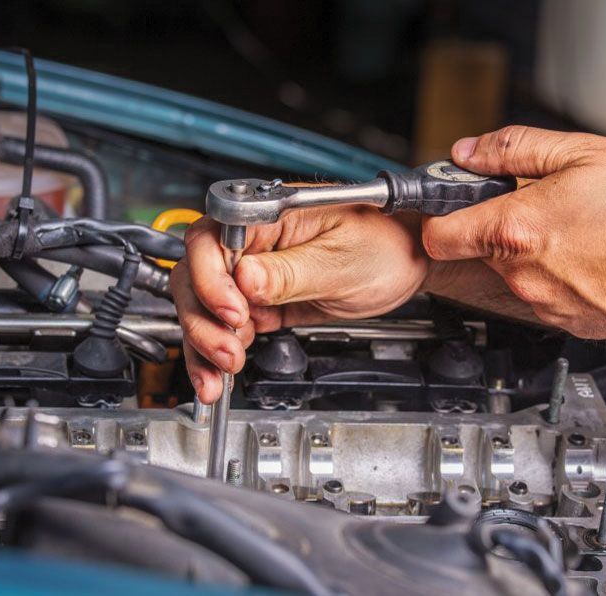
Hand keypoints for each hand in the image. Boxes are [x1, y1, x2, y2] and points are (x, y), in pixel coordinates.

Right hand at [170, 206, 428, 402]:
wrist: (409, 262)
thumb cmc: (387, 243)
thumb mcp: (342, 260)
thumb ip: (291, 272)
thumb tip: (246, 279)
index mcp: (269, 215)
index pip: (211, 240)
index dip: (213, 279)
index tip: (235, 311)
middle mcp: (253, 241)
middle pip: (196, 276)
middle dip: (204, 320)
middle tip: (228, 350)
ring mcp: (253, 273)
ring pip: (204, 307)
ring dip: (204, 344)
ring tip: (220, 376)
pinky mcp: (261, 300)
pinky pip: (227, 326)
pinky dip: (218, 353)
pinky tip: (219, 375)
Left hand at [422, 126, 605, 339]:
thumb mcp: (583, 153)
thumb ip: (514, 151)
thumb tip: (470, 152)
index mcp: (517, 229)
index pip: (438, 235)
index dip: (438, 216)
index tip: (449, 205)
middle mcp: (525, 276)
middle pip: (481, 252)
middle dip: (501, 228)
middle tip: (544, 205)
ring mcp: (548, 305)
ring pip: (516, 276)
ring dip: (533, 253)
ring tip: (582, 231)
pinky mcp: (571, 324)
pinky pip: (547, 297)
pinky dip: (559, 277)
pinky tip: (595, 257)